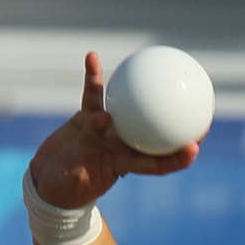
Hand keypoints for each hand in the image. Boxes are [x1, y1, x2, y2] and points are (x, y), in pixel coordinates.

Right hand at [27, 51, 201, 207]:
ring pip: (127, 108)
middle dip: (176, 124)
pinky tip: (91, 56)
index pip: (156, 163)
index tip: (195, 148)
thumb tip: (104, 121)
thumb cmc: (65, 189)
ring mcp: (105, 130)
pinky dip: (92, 77)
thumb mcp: (78, 177)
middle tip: (196, 106)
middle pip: (154, 134)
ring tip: (154, 69)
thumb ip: (92, 146)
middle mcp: (120, 147)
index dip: (177, 158)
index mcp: (123, 165)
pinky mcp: (87, 118)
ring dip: (141, 91)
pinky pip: (92, 94)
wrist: (48, 182)